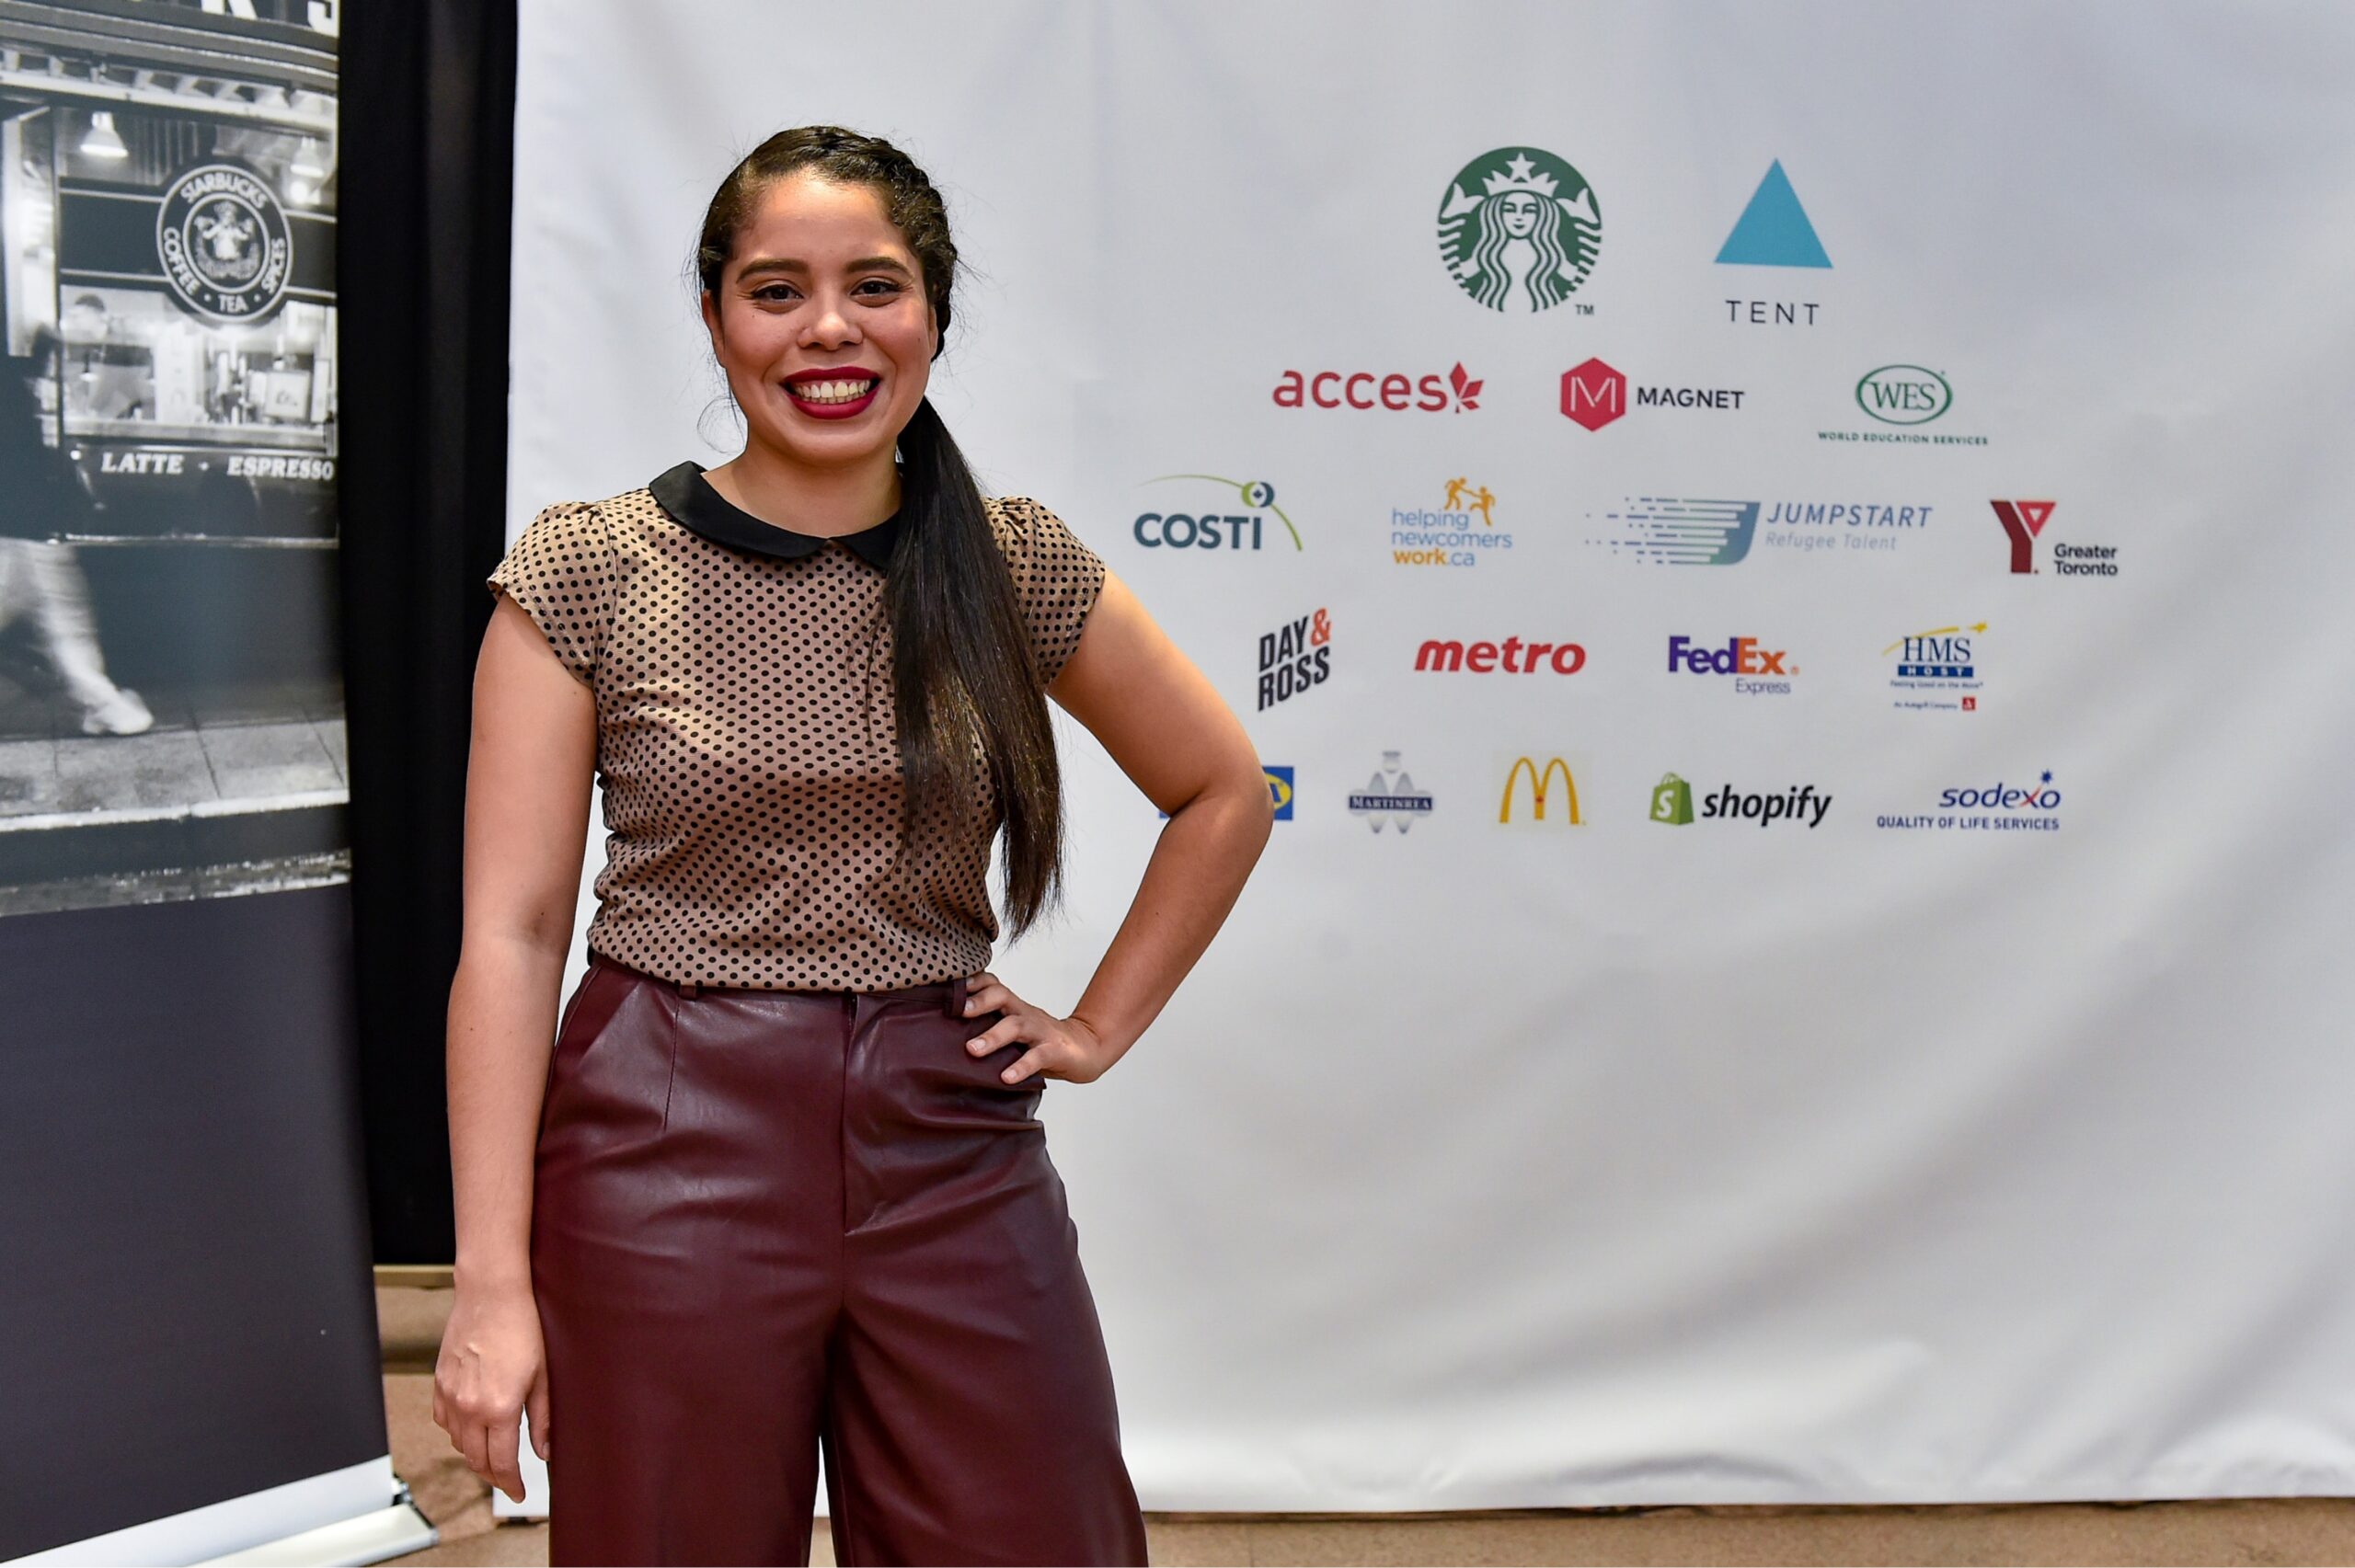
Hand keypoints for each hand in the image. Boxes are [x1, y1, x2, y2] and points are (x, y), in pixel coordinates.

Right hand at [431, 1281, 549, 1503]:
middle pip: (476, 1460)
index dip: (512, 1484)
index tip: (520, 1493)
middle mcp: (469, 1408)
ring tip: (493, 1454)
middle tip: (509, 1480)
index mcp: (499, 1409)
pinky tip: (472, 1427)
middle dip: (494, 1476)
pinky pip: (444, 1422)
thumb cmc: (522, 1327)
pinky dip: (457, 1432)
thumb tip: (543, 1451)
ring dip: (475, 1454)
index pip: (502, 1463)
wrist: (491, 1295)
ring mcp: (450, 1396)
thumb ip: (541, 1419)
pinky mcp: (439, 1384)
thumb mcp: (542, 1376)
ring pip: (458, 1444)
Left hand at [962, 971, 1116, 1084]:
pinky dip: (1021, 1067)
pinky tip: (1006, 1077)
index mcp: (1013, 1007)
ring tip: (973, 1049)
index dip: (974, 982)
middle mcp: (1025, 1014)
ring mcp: (1040, 1031)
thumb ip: (988, 1030)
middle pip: (1002, 996)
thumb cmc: (1040, 1042)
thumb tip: (944, 1041)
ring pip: (1016, 1025)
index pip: (993, 985)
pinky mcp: (1054, 1051)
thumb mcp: (1014, 1031)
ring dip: (993, 1036)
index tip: (951, 988)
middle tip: (958, 1011)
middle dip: (980, 1001)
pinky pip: (1037, 1057)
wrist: (1085, 1049)